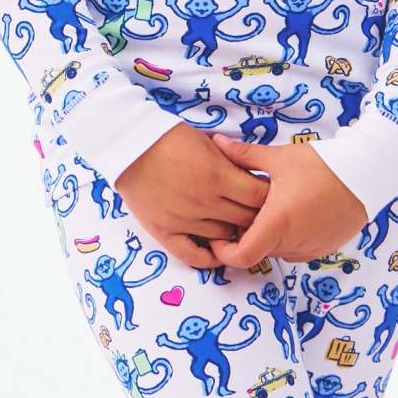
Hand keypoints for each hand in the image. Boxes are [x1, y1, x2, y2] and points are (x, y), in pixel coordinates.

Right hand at [115, 122, 270, 269]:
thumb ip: (232, 162)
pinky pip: (193, 256)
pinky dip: (210, 259)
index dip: (268, 195)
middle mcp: (205, 201)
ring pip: (225, 237)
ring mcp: (185, 219)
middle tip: (256, 210)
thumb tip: (254, 177)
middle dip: (257, 214)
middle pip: (247, 219)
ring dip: (234, 231)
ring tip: (236, 223)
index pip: (260, 196)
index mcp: (218, 176)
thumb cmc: (169, 138)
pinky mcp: (165, 231)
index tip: (267, 192)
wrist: (129, 145)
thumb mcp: (208, 143)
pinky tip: (219, 252)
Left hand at [207, 133, 366, 265]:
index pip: (241, 257)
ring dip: (269, 236)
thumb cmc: (323, 165)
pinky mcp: (324, 248)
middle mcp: (294, 242)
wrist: (366, 174)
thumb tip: (217, 142)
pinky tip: (294, 212)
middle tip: (247, 209)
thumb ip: (244, 155)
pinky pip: (296, 249)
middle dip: (247, 235)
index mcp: (278, 223)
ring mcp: (311, 248)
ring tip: (274, 207)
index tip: (219, 237)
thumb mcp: (280, 158)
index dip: (224, 252)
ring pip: (277, 250)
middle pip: (258, 250)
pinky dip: (288, 237)